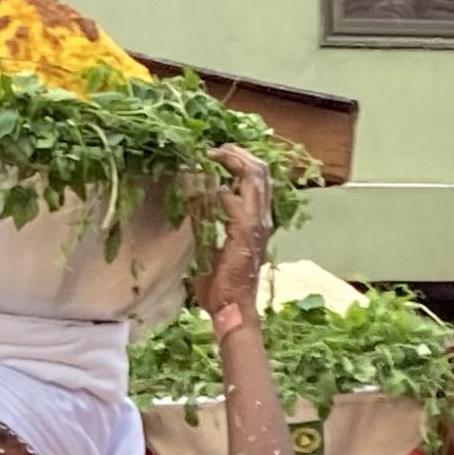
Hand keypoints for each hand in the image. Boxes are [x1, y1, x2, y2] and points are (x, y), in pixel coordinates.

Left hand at [192, 145, 272, 319]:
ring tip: (217, 153)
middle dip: (239, 154)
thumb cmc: (221, 285)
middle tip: (218, 147)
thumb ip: (204, 226)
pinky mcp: (246, 233)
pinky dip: (223, 191)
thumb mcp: (209, 248)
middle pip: (261, 172)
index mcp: (256, 221)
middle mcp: (261, 219)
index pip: (257, 181)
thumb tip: (192, 206)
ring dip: (235, 162)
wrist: (232, 307)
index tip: (218, 155)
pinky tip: (210, 189)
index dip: (240, 163)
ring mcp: (257, 224)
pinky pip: (237, 203)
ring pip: (256, 179)